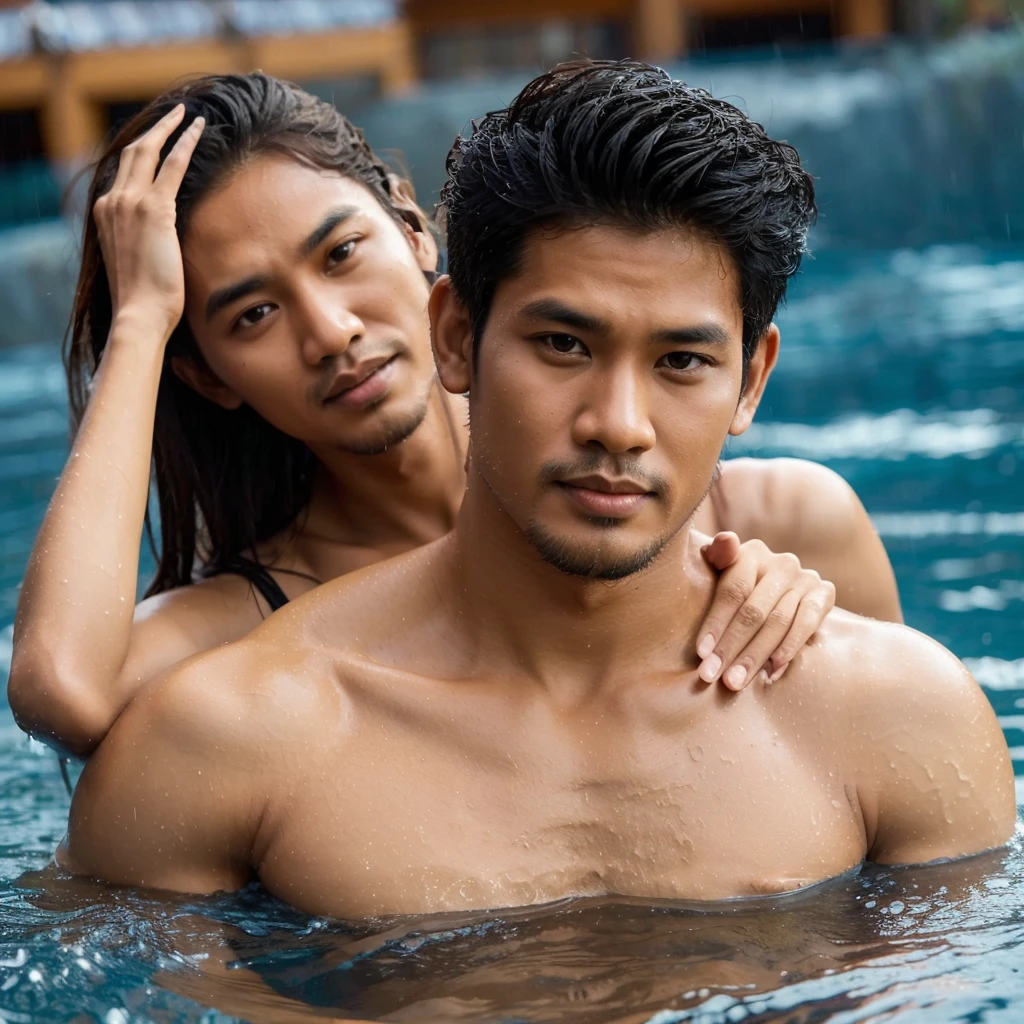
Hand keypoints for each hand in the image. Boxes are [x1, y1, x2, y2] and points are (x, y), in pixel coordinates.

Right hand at [92, 104, 204, 341]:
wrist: (139, 313)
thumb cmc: (143, 299)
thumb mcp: (137, 261)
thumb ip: (143, 240)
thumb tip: (163, 237)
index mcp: (105, 213)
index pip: (123, 171)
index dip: (140, 151)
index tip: (156, 138)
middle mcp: (112, 201)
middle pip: (132, 152)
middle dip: (154, 129)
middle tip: (174, 113)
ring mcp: (130, 203)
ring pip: (150, 150)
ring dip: (170, 128)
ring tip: (189, 114)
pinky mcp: (154, 209)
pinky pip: (172, 165)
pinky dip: (186, 143)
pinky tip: (199, 130)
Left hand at [696, 532, 835, 689]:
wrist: (784, 588)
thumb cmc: (741, 584)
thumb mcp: (724, 569)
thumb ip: (718, 556)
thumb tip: (725, 540)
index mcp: (751, 553)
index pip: (732, 591)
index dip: (716, 622)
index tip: (701, 654)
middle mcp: (781, 563)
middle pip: (753, 611)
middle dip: (731, 647)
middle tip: (714, 676)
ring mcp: (805, 578)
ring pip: (777, 623)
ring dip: (755, 656)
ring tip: (736, 680)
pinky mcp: (825, 594)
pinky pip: (806, 625)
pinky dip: (789, 649)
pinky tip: (771, 672)